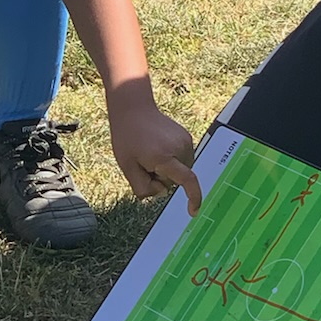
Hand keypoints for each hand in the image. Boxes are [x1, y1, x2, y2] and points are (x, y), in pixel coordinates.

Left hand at [110, 96, 201, 211]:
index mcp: (164, 156)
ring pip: (180, 170)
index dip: (193, 198)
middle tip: (144, 163)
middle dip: (162, 178)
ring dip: (167, 169)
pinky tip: (157, 148)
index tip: (193, 211)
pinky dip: (171, 160)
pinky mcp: (187, 137)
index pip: (187, 180)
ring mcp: (185, 141)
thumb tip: (162, 193)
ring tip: (151, 153)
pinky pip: (182, 160)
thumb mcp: (127, 167)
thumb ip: (143, 188)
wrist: (133, 109)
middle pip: (176, 179)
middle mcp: (180, 148)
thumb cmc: (127, 138)